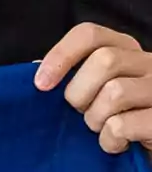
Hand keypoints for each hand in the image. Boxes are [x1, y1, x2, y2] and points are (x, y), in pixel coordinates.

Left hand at [36, 22, 151, 154]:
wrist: (148, 136)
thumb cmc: (120, 112)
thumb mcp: (98, 86)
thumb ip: (74, 73)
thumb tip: (37, 67)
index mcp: (126, 48)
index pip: (89, 34)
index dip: (60, 55)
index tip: (41, 83)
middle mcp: (149, 63)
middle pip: (104, 61)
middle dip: (79, 91)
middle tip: (80, 110)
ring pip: (115, 92)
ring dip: (95, 117)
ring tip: (99, 127)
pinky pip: (123, 125)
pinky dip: (109, 139)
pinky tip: (115, 143)